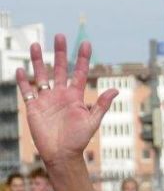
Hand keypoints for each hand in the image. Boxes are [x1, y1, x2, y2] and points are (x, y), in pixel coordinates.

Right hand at [16, 35, 116, 165]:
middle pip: (60, 68)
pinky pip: (27, 91)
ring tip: (36, 45)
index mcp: (76, 96)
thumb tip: (116, 90)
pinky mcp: (34, 107)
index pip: (80, 73)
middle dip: (60, 53)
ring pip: (42, 75)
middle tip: (59, 36)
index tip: (85, 43)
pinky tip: (21, 69)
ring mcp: (47, 99)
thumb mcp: (92, 121)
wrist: (62, 155)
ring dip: (39, 61)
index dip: (82, 58)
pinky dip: (23, 80)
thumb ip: (102, 105)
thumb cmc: (79, 140)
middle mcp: (61, 94)